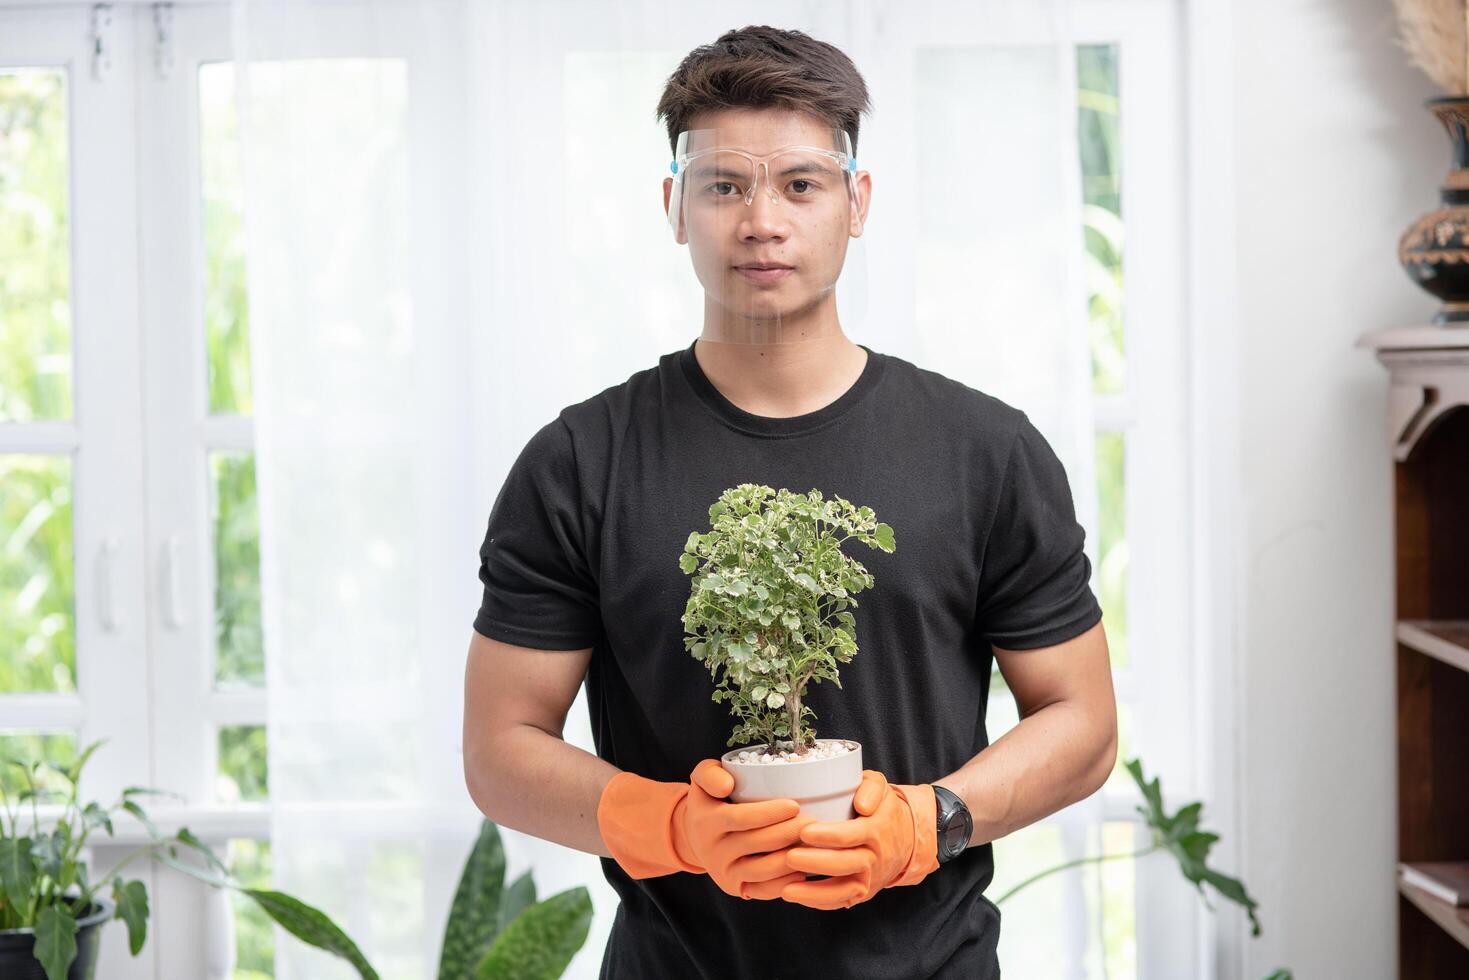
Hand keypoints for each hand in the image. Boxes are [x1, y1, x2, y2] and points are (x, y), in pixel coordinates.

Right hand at [673, 759, 816, 899]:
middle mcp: (712, 850)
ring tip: (813, 843)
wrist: (695, 835)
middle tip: (814, 822)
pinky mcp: (735, 888)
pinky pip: (764, 890)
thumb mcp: (702, 778)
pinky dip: (786, 881)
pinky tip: (804, 867)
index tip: (795, 805)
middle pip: (757, 844)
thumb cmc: (711, 798)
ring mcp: (724, 872)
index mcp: (706, 821)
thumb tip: (727, 785)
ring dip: (792, 858)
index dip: (769, 813)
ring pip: (763, 870)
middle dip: (789, 833)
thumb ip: (710, 774)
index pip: (741, 818)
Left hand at [779, 769, 939, 909]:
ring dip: (814, 893)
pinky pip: (841, 902)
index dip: (828, 835)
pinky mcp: (862, 892)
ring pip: (843, 890)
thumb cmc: (882, 808)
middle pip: (846, 864)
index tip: (804, 832)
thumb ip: (872, 788)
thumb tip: (862, 805)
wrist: (906, 838)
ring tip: (786, 890)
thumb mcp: (880, 787)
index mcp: (876, 829)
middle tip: (788, 857)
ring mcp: (869, 878)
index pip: (852, 834)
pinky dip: (818, 902)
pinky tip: (795, 895)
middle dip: (816, 863)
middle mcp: (875, 857)